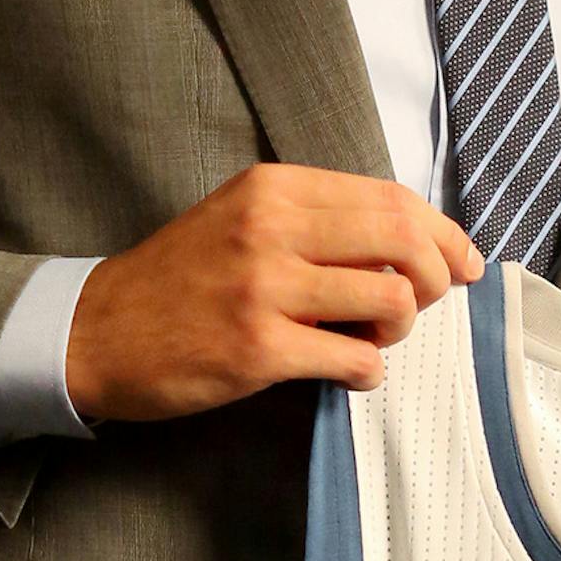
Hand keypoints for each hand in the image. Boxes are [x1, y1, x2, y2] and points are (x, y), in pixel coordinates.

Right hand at [66, 165, 481, 421]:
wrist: (94, 330)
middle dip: (438, 277)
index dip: (444, 233)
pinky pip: (355, 360)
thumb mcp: (244, 218)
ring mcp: (264, 289)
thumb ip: (319, 220)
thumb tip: (415, 243)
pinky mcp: (257, 350)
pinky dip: (368, 372)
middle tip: (427, 303)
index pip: (392, 197)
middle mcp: (272, 228)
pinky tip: (347, 371)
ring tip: (371, 339)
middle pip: (404, 240)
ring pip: (391, 301)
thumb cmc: (181, 278)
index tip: (465, 262)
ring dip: (400, 329)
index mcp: (275, 188)